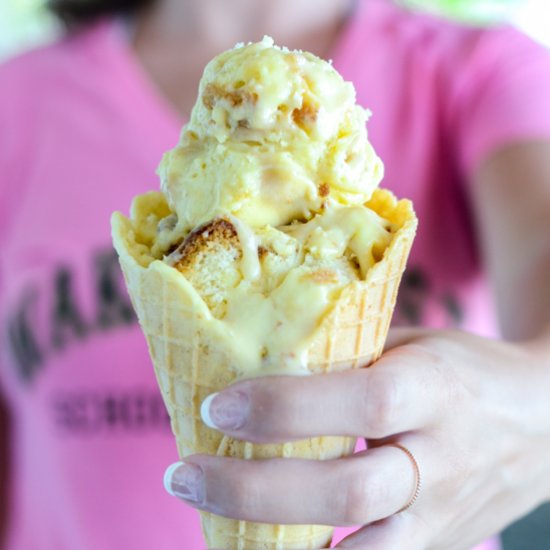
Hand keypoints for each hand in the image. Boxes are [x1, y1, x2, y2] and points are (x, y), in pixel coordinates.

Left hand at [164, 329, 549, 548]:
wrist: (542, 423)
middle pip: (347, 493)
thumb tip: (263, 358)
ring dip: (272, 547)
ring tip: (208, 519)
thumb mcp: (413, 345)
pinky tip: (258, 547)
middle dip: (253, 491)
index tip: (217, 407)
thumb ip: (348, 356)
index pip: (358, 404)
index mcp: (434, 389)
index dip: (284, 409)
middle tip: (184, 474)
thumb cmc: (463, 371)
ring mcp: (441, 517)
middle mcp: (440, 459)